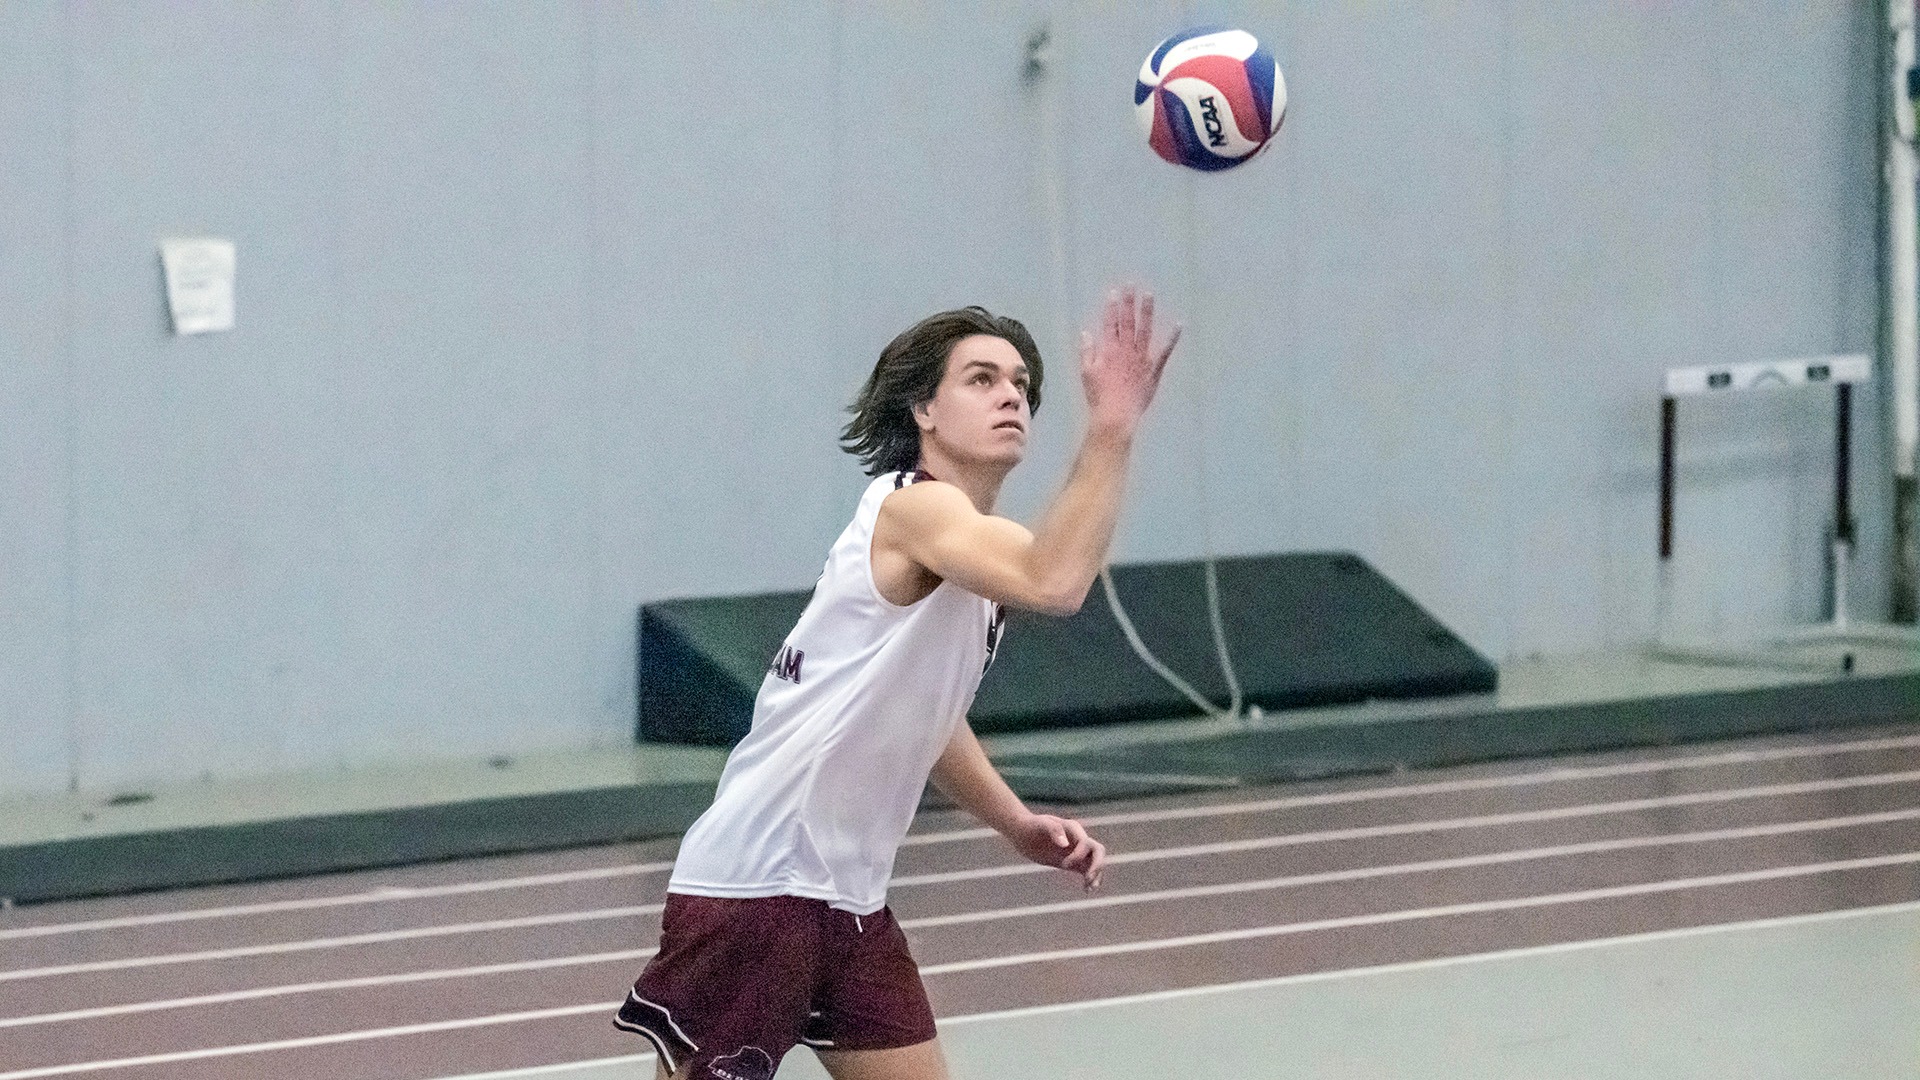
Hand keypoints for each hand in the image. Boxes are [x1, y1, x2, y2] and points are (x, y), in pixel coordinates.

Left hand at [1008, 812, 1106, 890]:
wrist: (1023, 832)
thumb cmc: (1031, 825)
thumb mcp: (1040, 825)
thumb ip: (1053, 830)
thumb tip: (1065, 844)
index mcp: (1073, 829)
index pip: (1086, 843)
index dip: (1079, 855)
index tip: (1064, 865)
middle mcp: (1079, 839)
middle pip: (1098, 851)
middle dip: (1097, 865)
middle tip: (1088, 878)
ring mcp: (1077, 850)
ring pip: (1096, 862)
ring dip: (1096, 874)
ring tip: (1090, 888)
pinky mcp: (1073, 861)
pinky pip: (1087, 870)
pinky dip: (1090, 879)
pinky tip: (1087, 890)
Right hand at [1080, 285, 1179, 434]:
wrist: (1116, 415)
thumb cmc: (1099, 396)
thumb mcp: (1087, 373)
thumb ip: (1087, 351)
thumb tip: (1085, 333)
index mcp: (1109, 350)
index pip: (1110, 323)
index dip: (1112, 307)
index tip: (1114, 292)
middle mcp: (1126, 351)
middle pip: (1128, 322)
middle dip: (1129, 302)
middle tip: (1132, 285)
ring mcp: (1142, 359)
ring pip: (1145, 330)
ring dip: (1147, 312)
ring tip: (1149, 295)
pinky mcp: (1154, 370)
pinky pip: (1165, 351)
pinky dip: (1172, 338)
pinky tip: (1179, 324)